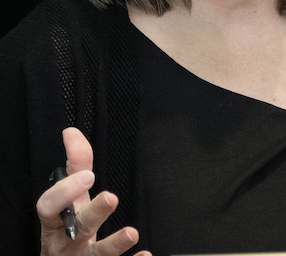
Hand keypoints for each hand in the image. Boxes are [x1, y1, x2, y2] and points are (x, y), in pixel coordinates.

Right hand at [36, 127, 150, 255]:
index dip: (65, 192)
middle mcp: (65, 242)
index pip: (50, 206)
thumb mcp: (70, 198)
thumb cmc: (68, 227)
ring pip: (95, 255)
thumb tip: (72, 133)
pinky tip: (145, 255)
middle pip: (78, 228)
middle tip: (111, 197)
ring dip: (114, 244)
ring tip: (132, 232)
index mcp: (57, 221)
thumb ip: (75, 166)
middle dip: (93, 213)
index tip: (88, 175)